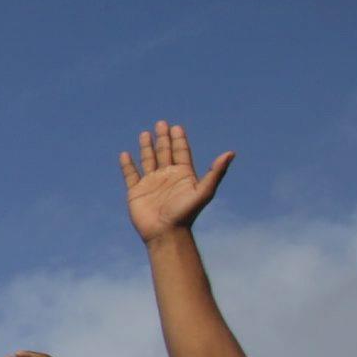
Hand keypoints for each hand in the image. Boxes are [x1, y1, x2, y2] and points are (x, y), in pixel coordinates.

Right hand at [118, 122, 235, 241]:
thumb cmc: (186, 213)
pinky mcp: (136, 191)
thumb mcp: (204, 191)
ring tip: (145, 133)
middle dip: (163, 138)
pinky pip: (130, 174)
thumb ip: (216, 172)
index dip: (179, 140)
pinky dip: (127, 164)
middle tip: (162, 123)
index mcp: (183, 174)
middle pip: (165, 152)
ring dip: (147, 147)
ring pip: (148, 160)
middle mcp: (167, 176)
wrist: (166, 233)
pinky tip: (125, 154)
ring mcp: (151, 183)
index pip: (181, 152)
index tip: (177, 127)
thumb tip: (231, 153)